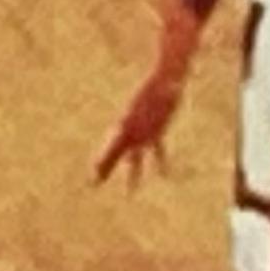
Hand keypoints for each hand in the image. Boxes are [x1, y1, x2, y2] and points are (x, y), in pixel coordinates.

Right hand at [96, 68, 182, 183]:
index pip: (112, 143)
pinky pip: (157, 151)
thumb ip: (169, 88)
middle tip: (93, 183)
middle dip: (106, 167)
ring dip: (133, 175)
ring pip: (135, 158)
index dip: (103, 157)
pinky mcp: (157, 133)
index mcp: (127, 121)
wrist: (166, 77)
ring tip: (130, 194)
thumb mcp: (164, 86)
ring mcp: (144, 133)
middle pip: (116, 153)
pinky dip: (160, 163)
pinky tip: (164, 175)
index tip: (93, 171)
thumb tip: (176, 85)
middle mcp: (132, 129)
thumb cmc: (164, 80)